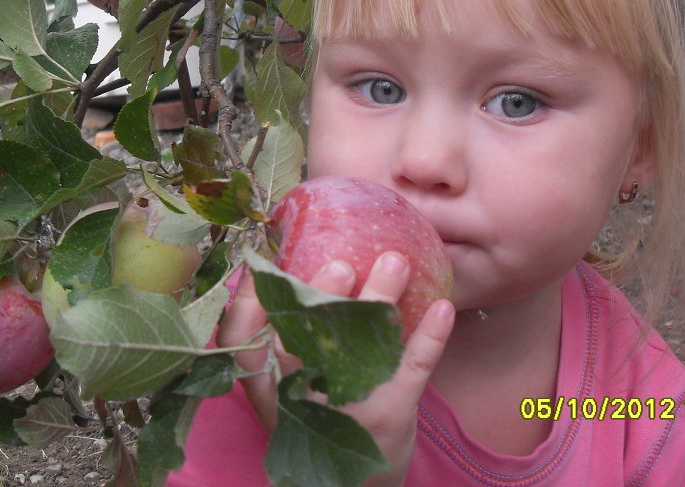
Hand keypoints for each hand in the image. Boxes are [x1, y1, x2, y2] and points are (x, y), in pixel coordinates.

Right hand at [217, 252, 455, 486]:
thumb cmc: (317, 422)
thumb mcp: (283, 391)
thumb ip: (276, 340)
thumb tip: (269, 267)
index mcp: (268, 387)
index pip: (241, 346)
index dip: (245, 306)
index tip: (262, 267)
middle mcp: (301, 398)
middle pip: (301, 344)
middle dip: (318, 300)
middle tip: (341, 265)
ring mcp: (348, 408)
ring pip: (360, 349)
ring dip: (380, 301)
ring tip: (397, 262)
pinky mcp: (392, 414)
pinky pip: (413, 368)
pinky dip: (430, 336)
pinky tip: (443, 307)